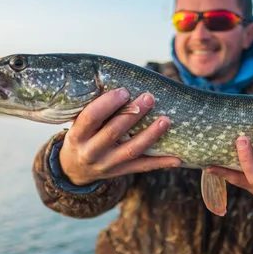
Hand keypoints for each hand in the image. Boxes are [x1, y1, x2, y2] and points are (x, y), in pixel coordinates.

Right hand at [60, 87, 181, 185]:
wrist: (75, 170)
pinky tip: (177, 159)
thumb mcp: (78, 124)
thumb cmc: (81, 136)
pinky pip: (143, 167)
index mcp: (77, 135)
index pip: (91, 117)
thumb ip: (94, 109)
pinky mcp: (120, 172)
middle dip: (133, 114)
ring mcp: (107, 165)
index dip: (107, 103)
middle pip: (114, 132)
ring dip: (150, 135)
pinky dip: (160, 163)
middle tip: (149, 97)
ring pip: (132, 150)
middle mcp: (90, 152)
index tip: (124, 91)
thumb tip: (122, 81)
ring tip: (166, 120)